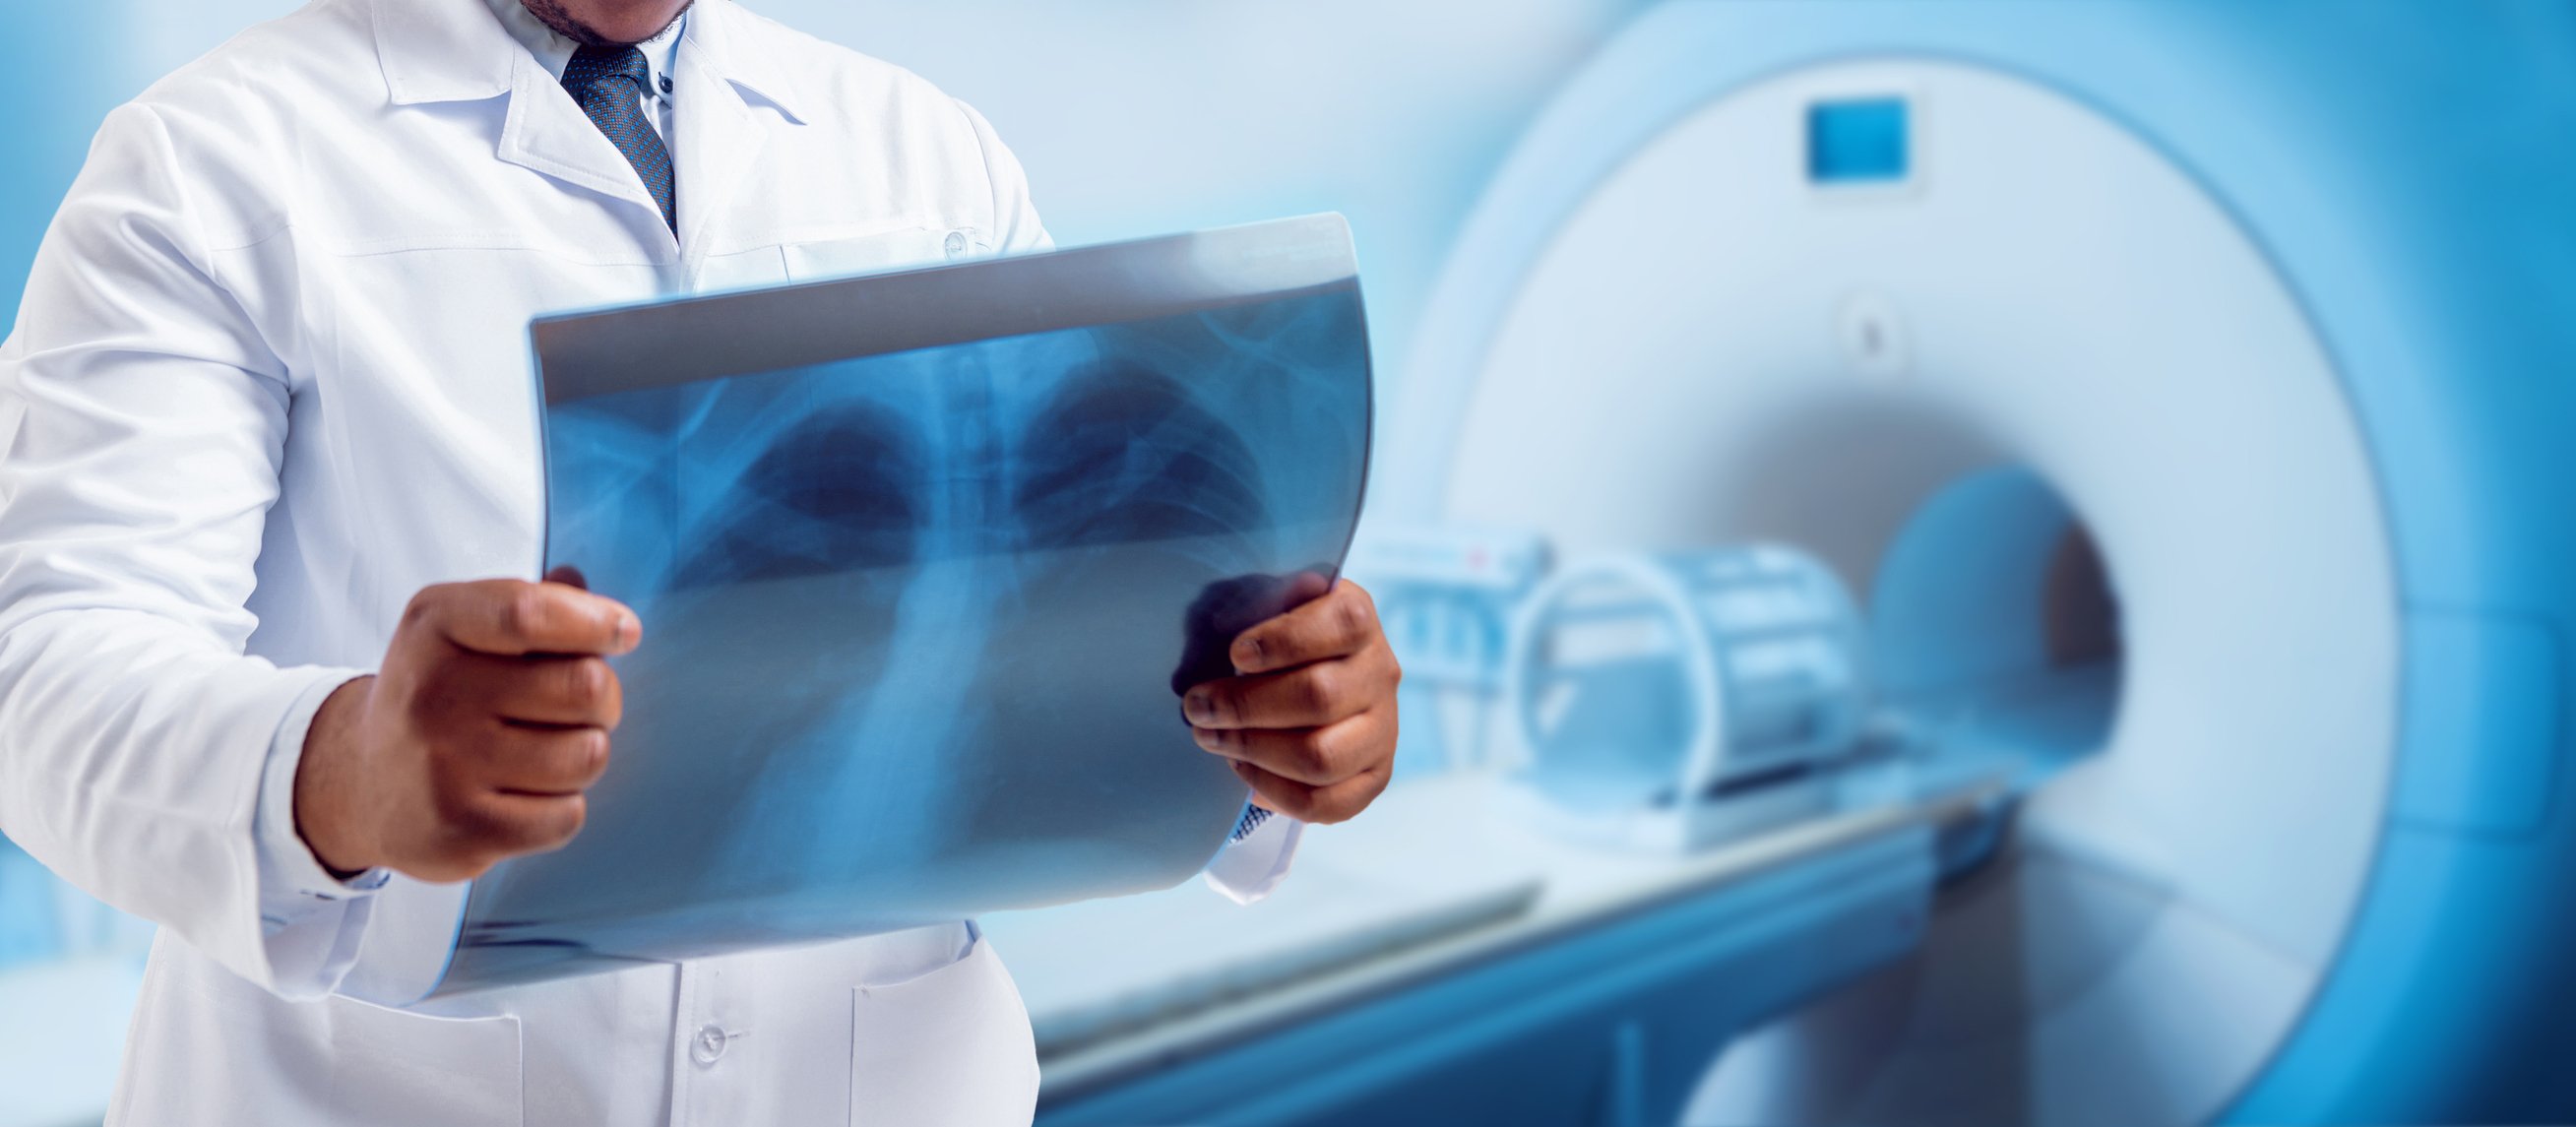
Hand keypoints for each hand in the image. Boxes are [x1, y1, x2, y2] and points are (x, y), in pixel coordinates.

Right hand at [293, 569, 639, 882]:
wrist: (361, 781)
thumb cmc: (437, 694)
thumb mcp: (461, 629)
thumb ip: (529, 603)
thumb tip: (584, 590)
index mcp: (435, 625)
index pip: (530, 611)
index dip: (596, 622)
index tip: (623, 633)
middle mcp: (434, 693)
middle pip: (585, 686)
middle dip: (603, 697)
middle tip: (578, 707)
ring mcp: (446, 766)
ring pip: (588, 755)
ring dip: (585, 754)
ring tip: (546, 753)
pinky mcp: (463, 830)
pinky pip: (567, 815)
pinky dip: (562, 807)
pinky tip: (525, 796)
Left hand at [1184, 577, 1400, 824]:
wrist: (1310, 677)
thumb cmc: (1274, 639)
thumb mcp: (1266, 606)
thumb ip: (1247, 607)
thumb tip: (1211, 632)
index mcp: (1358, 619)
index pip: (1342, 624)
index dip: (1286, 641)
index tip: (1236, 654)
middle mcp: (1380, 674)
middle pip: (1321, 697)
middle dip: (1247, 706)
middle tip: (1198, 707)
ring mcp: (1382, 730)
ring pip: (1322, 757)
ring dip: (1254, 750)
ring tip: (1212, 737)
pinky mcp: (1373, 777)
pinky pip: (1324, 803)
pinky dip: (1273, 791)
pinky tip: (1242, 767)